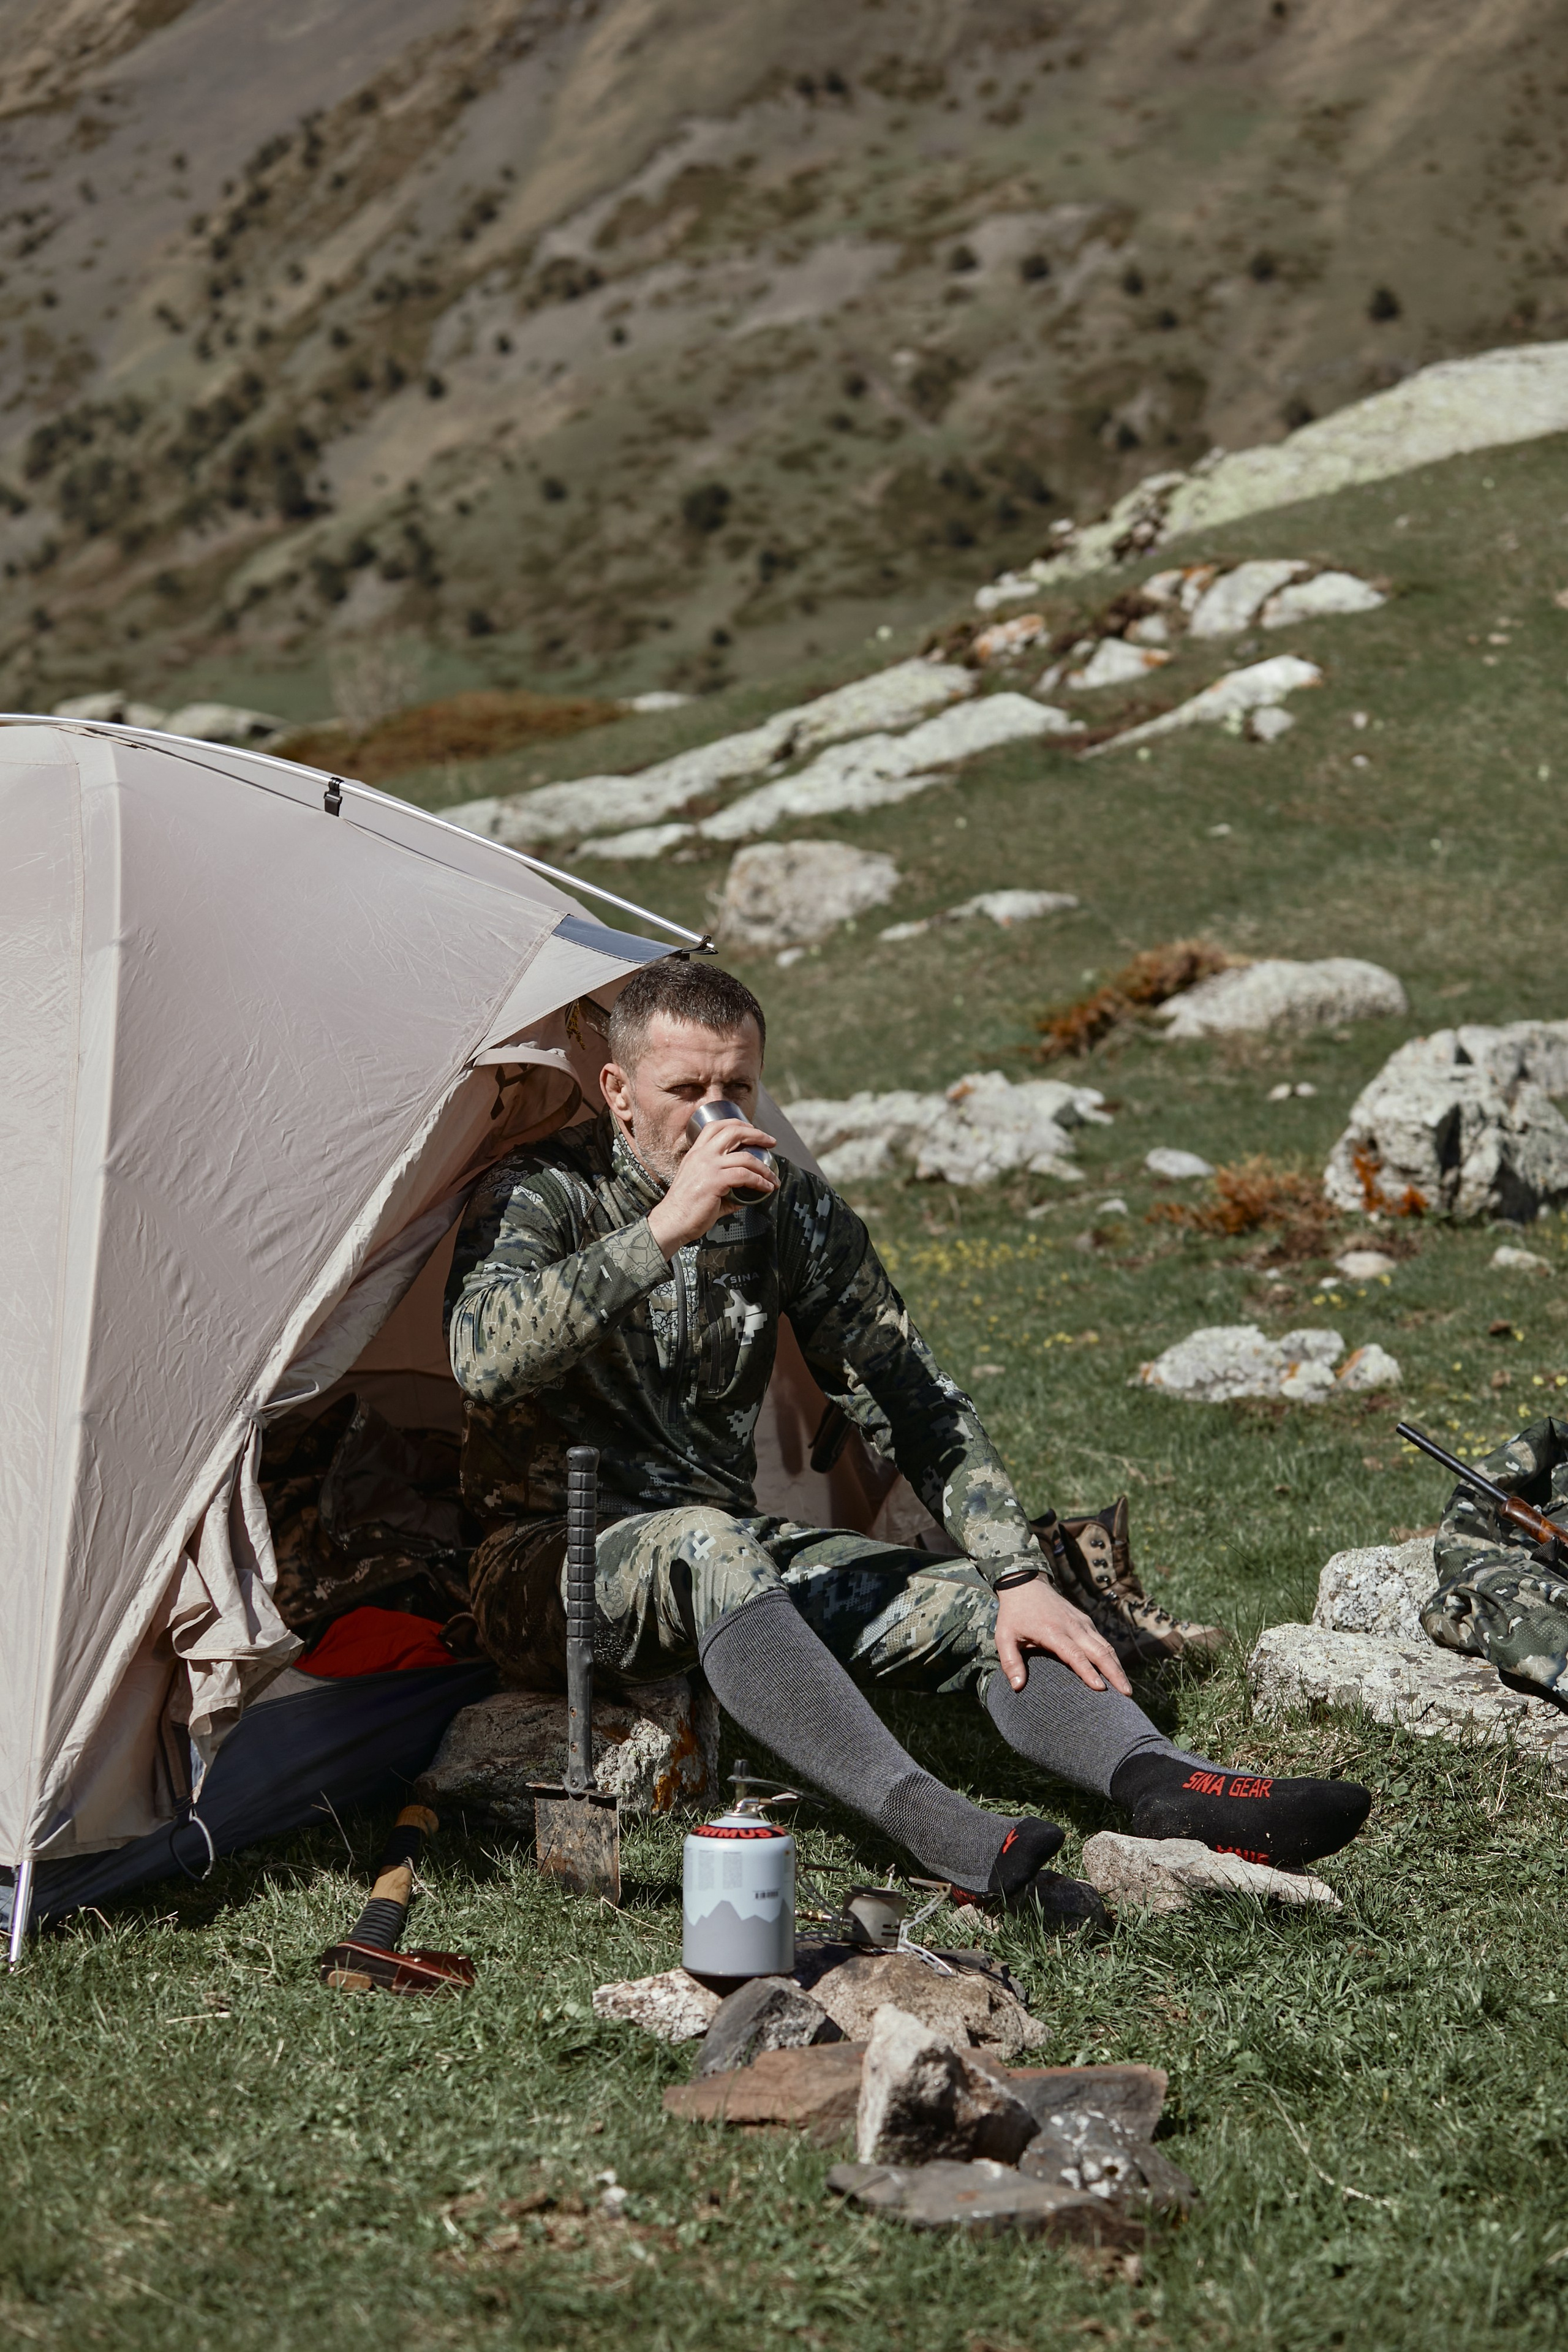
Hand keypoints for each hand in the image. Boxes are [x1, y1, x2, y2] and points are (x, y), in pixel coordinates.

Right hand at [647, 1115, 777, 1255]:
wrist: (672, 1222)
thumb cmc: (687, 1209)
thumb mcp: (704, 1186)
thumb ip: (725, 1184)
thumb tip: (748, 1191)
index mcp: (696, 1153)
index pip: (716, 1126)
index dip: (738, 1124)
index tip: (753, 1131)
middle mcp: (702, 1155)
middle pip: (733, 1131)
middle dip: (757, 1134)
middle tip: (771, 1142)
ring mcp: (708, 1167)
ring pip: (745, 1157)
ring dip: (765, 1167)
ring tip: (773, 1177)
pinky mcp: (715, 1181)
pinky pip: (745, 1176)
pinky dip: (760, 1181)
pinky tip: (766, 1188)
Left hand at [994, 1575, 1131, 1696]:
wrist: (1026, 1584)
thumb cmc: (1013, 1614)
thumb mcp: (1004, 1637)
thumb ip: (1011, 1662)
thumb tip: (1017, 1688)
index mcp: (1052, 1632)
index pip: (1074, 1655)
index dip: (1088, 1672)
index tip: (1101, 1689)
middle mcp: (1072, 1626)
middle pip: (1098, 1651)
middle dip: (1114, 1673)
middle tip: (1126, 1694)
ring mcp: (1081, 1622)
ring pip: (1105, 1646)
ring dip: (1117, 1667)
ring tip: (1126, 1689)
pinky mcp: (1085, 1621)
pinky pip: (1102, 1640)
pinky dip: (1111, 1657)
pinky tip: (1116, 1671)